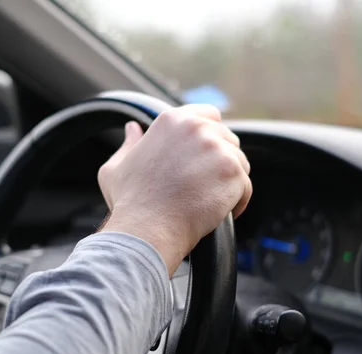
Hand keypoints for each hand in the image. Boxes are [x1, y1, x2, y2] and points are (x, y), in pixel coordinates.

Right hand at [98, 105, 251, 275]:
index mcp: (172, 121)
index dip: (209, 135)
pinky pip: (246, 185)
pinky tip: (222, 212)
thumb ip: (128, 144)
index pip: (208, 115)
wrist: (147, 229)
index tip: (203, 157)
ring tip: (210, 201)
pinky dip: (238, 201)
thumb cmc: (130, 202)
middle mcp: (197, 128)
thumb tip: (132, 128)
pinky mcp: (233, 172)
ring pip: (239, 161)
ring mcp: (218, 149)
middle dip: (220, 161)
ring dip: (229, 181)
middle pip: (226, 138)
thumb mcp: (116, 167)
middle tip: (203, 186)